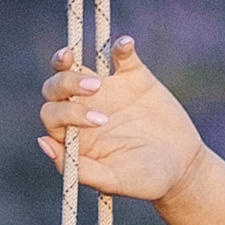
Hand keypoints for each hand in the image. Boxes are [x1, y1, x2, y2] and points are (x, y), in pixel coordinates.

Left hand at [38, 37, 204, 205]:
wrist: (182, 166)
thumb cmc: (144, 180)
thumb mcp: (114, 180)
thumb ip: (79, 169)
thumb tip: (43, 143)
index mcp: (73, 134)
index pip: (52, 114)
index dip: (66, 113)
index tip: (98, 121)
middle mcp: (82, 108)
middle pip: (55, 87)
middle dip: (67, 83)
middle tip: (95, 90)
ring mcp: (106, 90)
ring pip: (74, 66)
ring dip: (73, 62)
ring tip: (97, 78)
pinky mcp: (132, 76)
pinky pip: (120, 55)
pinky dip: (121, 47)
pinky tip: (126, 44)